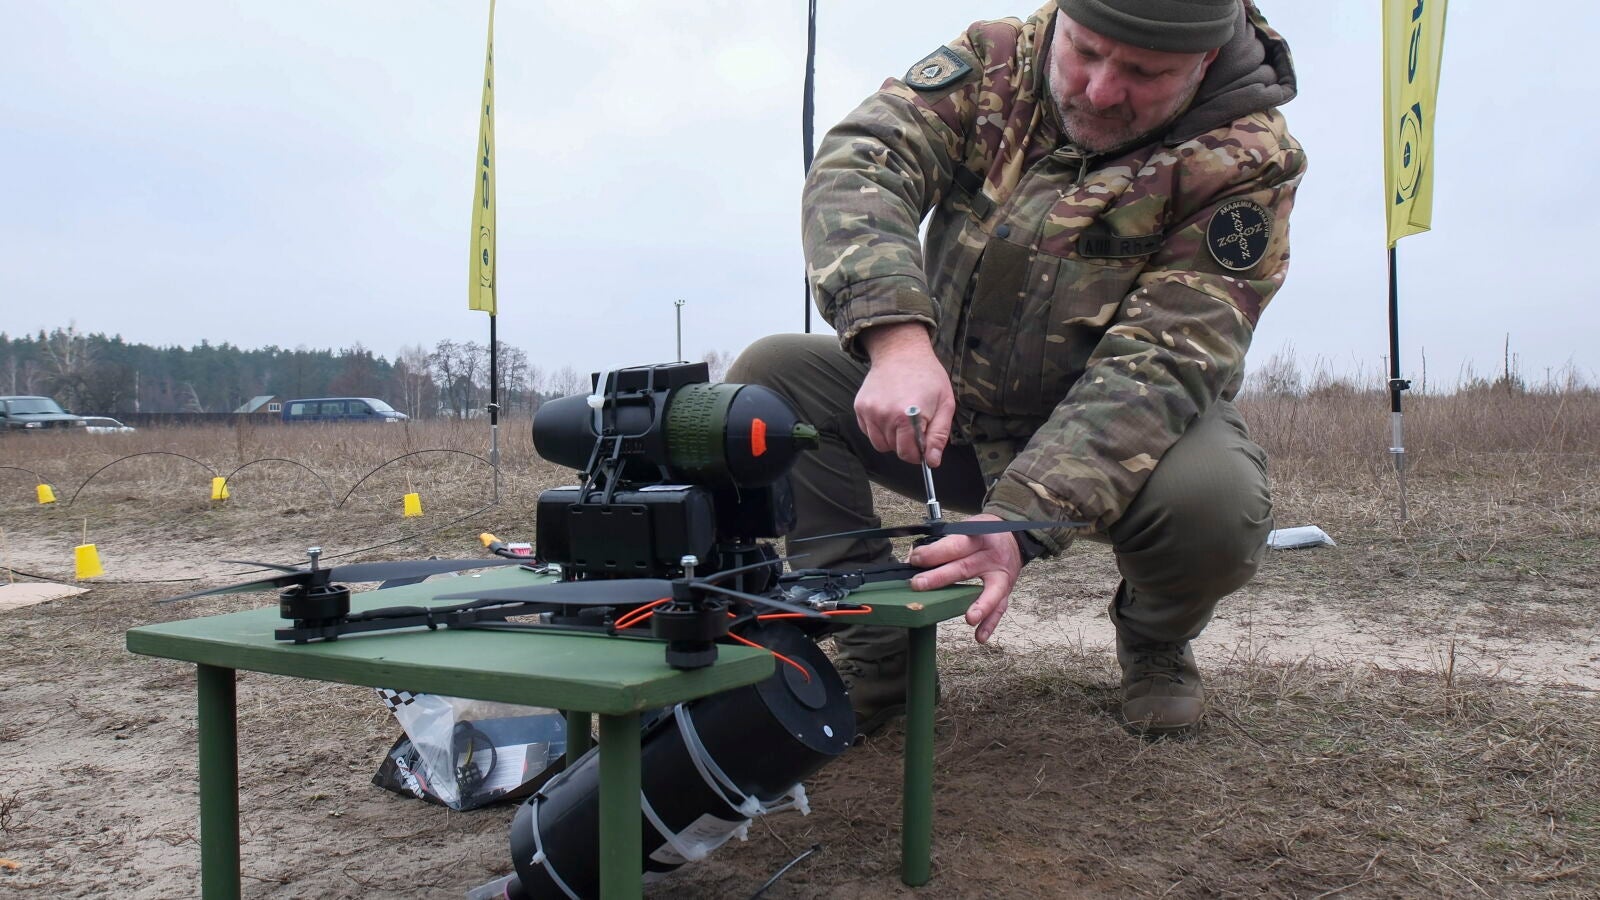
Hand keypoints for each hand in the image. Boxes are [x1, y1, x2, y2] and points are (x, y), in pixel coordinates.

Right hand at [856, 323, 954, 465]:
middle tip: (915, 426)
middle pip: (893, 450)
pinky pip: (868, 431)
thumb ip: (939, 435)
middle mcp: (885, 415)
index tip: (923, 444)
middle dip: (906, 444)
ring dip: (891, 438)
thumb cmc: (928, 376)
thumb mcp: (944, 404)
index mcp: (908, 416)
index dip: (918, 454)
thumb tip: (932, 461)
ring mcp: (869, 411)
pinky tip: (889, 413)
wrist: (901, 352)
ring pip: (879, 443)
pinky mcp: (860, 407)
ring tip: (902, 419)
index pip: (908, 454)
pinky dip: (879, 429)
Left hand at [904, 514, 1021, 643]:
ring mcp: (1000, 575)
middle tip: (919, 585)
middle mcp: (991, 556)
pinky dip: (990, 623)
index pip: (954, 545)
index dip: (934, 553)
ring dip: (980, 606)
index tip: (915, 560)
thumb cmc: (982, 535)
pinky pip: (1000, 608)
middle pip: (965, 568)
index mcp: (978, 537)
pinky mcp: (1006, 590)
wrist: (1015, 537)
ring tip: (970, 618)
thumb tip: (912, 559)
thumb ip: (941, 544)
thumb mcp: (965, 529)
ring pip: (991, 591)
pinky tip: (979, 636)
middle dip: (940, 577)